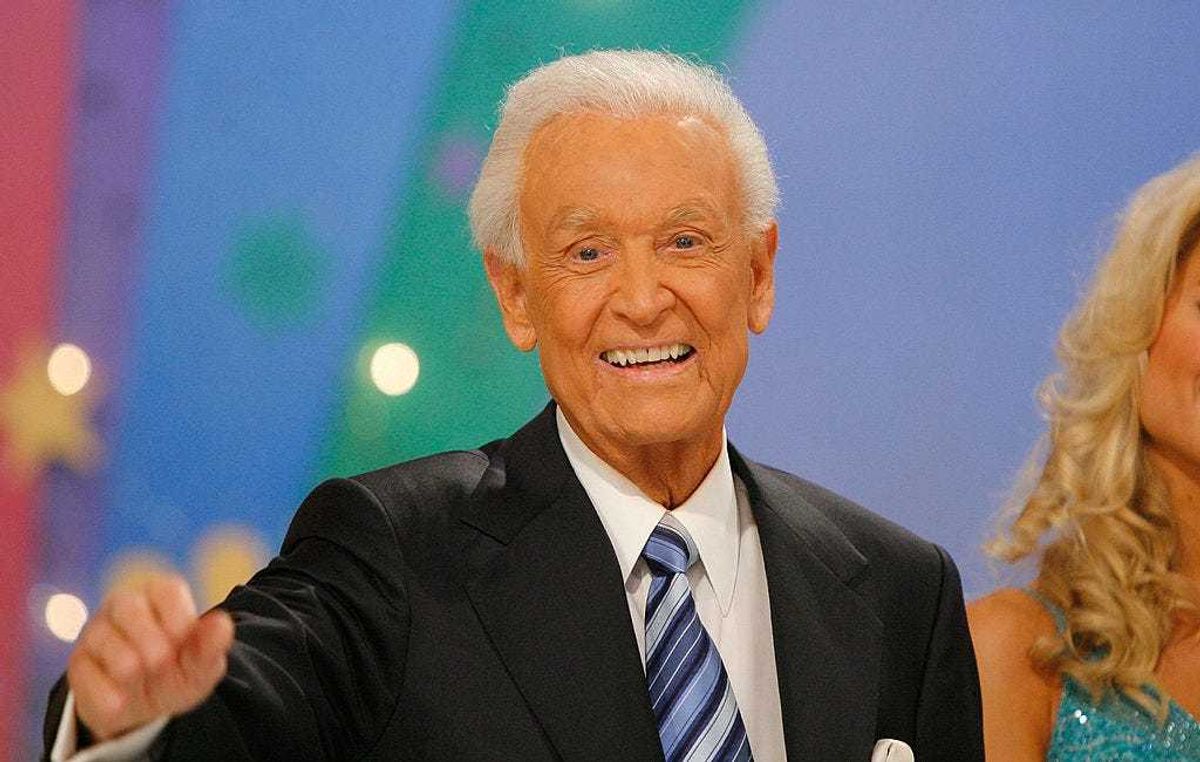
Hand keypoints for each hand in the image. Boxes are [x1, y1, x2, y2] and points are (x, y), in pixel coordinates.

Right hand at [67, 573, 234, 741]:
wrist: (143, 710)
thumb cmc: (177, 674)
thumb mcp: (201, 667)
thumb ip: (211, 646)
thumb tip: (223, 623)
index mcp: (160, 595)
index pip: (167, 589)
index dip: (177, 618)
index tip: (183, 643)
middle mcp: (124, 605)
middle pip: (128, 606)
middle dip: (151, 643)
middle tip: (162, 664)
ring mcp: (96, 631)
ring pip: (103, 638)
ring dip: (129, 669)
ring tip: (142, 681)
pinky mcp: (78, 663)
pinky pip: (85, 674)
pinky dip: (107, 693)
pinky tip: (121, 701)